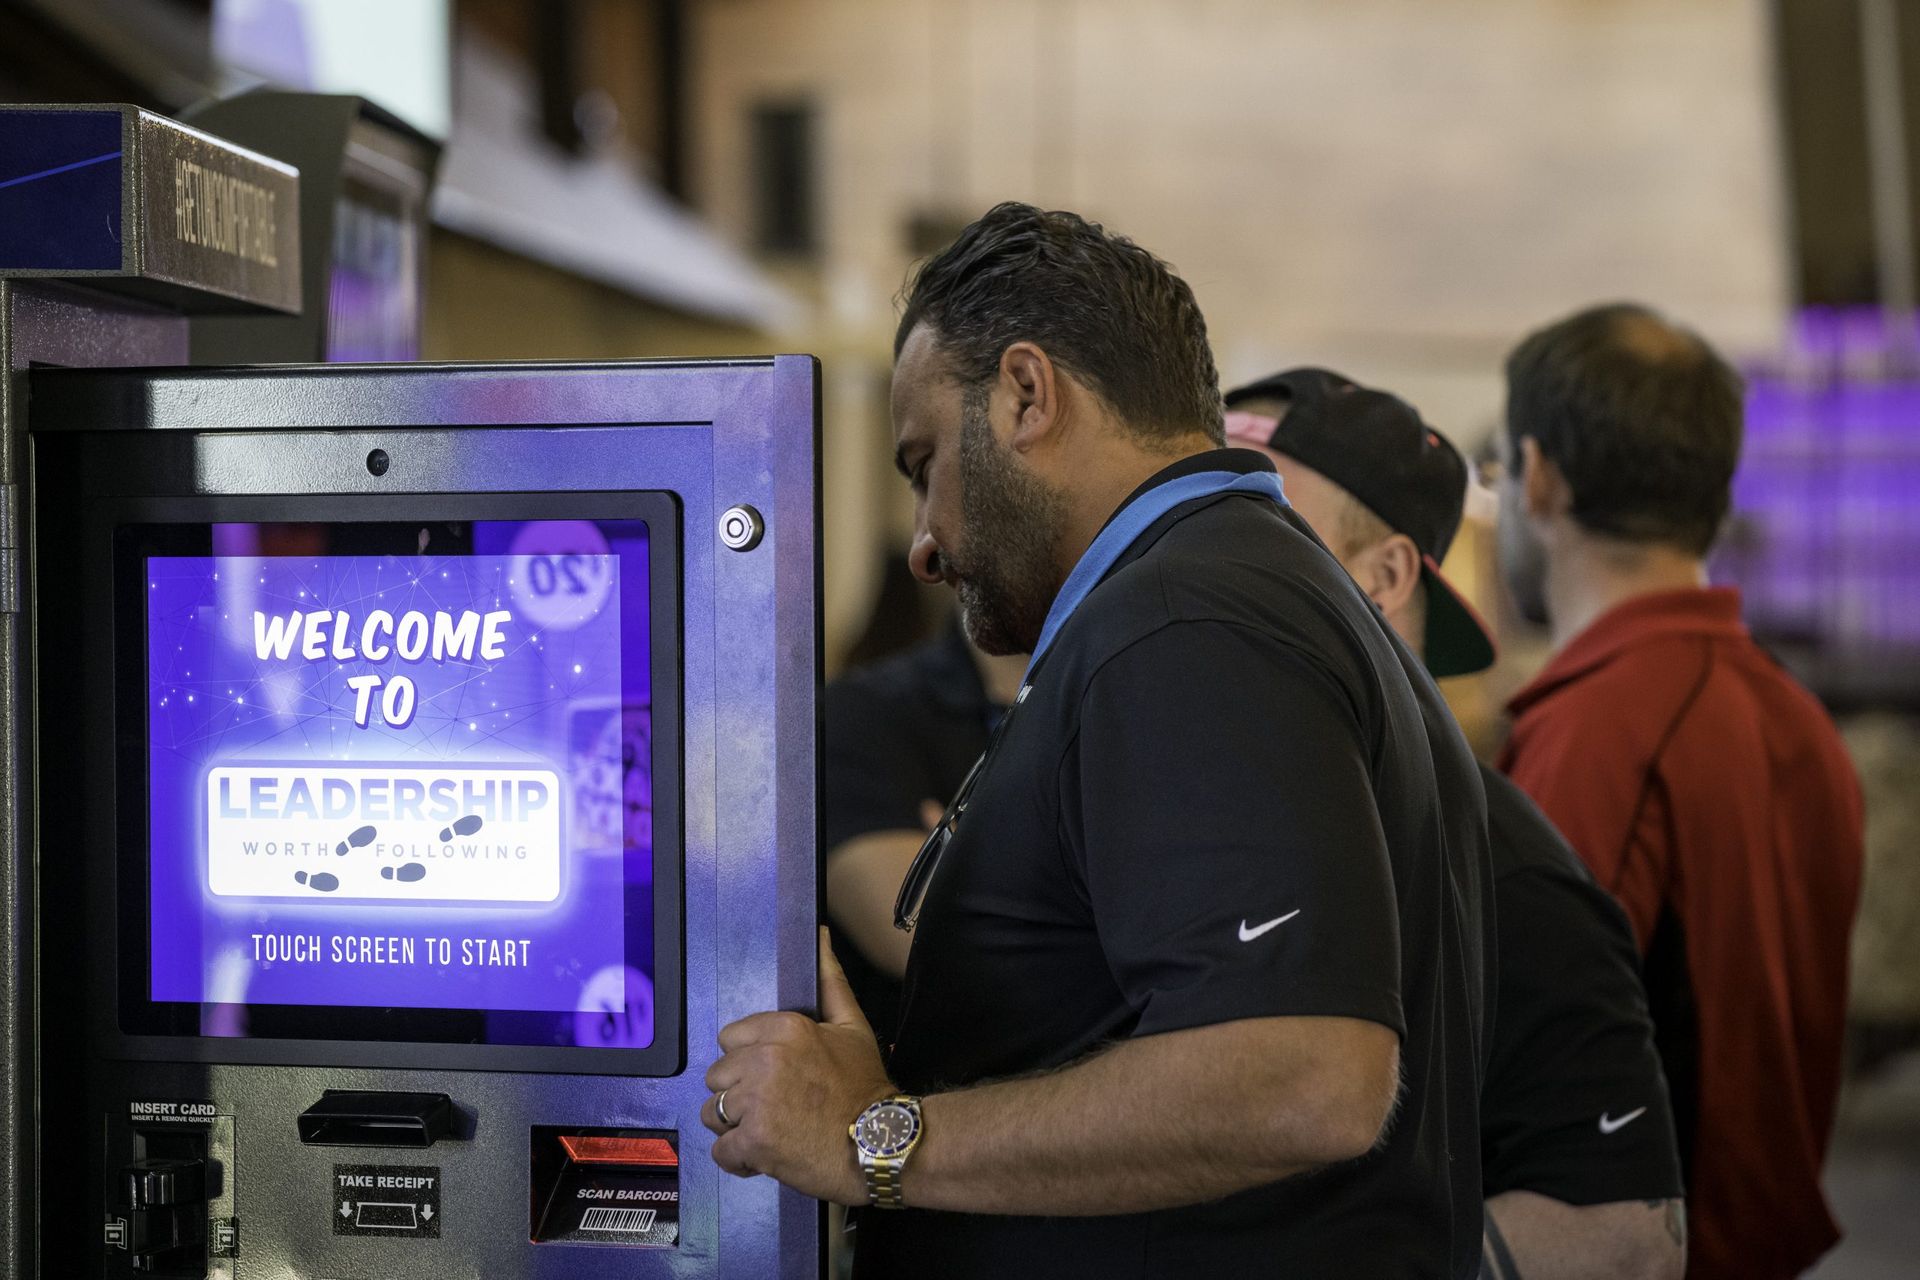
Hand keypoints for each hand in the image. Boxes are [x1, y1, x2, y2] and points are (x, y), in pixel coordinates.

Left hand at [703, 928, 895, 1203]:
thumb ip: (830, 982)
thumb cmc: (865, 1087)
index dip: (748, 1062)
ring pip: (713, 1113)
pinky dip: (740, 1160)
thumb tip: (820, 933)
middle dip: (739, 1095)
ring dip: (735, 1127)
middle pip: (717, 1077)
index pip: (729, 1040)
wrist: (883, 1143)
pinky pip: (721, 1151)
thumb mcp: (852, 1026)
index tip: (774, 1078)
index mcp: (785, 1028)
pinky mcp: (754, 1141)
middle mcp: (765, 1059)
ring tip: (770, 1133)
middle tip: (775, 1109)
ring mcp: (757, 1102)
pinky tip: (766, 1156)